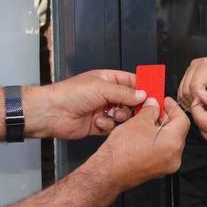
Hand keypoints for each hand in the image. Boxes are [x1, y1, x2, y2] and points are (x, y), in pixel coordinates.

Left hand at [25, 70, 145, 139]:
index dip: (144, 88)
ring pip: (123, 116)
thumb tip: (143, 94)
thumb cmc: (71, 94)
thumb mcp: (101, 88)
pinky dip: (108, 126)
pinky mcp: (99, 125)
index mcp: (108, 80)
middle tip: (134, 110)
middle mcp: (106, 94)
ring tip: (112, 116)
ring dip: (119, 117)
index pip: (132, 81)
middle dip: (132, 107)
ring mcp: (103, 110)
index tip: (154, 95)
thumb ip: (124, 92)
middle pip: (130, 101)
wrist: (52, 112)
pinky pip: (112, 127)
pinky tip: (98, 123)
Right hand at [92, 99, 188, 192]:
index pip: (182, 120)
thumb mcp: (138, 122)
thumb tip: (154, 105)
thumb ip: (150, 110)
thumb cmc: (122, 150)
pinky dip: (156, 140)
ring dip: (160, 129)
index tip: (165, 101)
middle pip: (177, 131)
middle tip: (154, 108)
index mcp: (173, 143)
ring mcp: (167, 165)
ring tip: (146, 121)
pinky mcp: (158, 170)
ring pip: (169, 141)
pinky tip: (144, 134)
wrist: (109, 171)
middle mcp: (174, 157)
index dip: (173, 107)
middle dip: (166, 118)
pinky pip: (162, 151)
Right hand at [177, 56, 206, 110]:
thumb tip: (205, 104)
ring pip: (182, 92)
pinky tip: (202, 102)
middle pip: (186, 89)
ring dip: (192, 102)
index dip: (200, 101)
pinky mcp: (189, 75)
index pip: (195, 86)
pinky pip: (183, 92)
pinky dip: (190, 100)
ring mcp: (191, 69)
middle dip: (196, 102)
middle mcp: (196, 64)